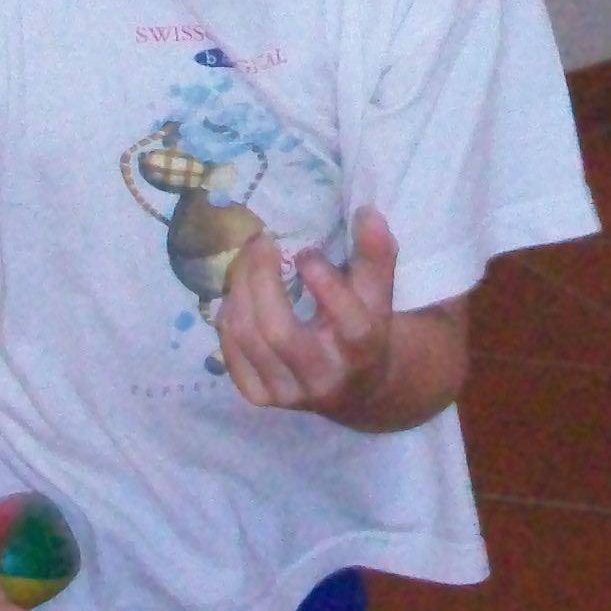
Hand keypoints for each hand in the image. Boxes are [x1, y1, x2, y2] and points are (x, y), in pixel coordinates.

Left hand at [219, 206, 399, 417]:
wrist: (359, 389)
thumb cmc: (369, 329)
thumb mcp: (380, 295)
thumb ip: (376, 255)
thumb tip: (366, 212)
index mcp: (363, 351)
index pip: (348, 323)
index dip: (323, 282)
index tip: (307, 252)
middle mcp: (325, 379)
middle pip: (280, 332)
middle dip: (262, 280)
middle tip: (261, 242)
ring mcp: (289, 393)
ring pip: (249, 339)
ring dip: (240, 291)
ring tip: (247, 259)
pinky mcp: (262, 398)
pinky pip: (232, 354)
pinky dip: (230, 318)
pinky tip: (239, 294)